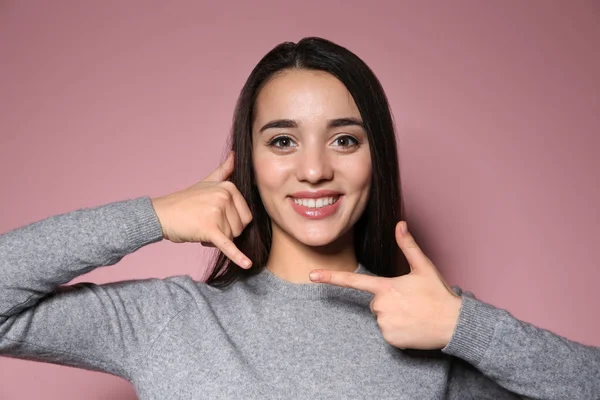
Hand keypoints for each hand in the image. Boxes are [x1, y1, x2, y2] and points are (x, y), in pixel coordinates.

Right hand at [150, 152, 252, 268]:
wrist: (161, 214)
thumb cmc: (185, 201)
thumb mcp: (206, 182)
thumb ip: (224, 170)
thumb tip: (235, 154)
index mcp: (229, 187)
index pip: (246, 215)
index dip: (230, 222)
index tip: (213, 216)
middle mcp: (225, 196)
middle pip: (240, 227)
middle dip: (226, 231)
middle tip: (206, 223)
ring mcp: (217, 212)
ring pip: (232, 237)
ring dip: (218, 239)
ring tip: (201, 228)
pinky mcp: (210, 229)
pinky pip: (227, 245)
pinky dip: (237, 257)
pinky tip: (247, 265)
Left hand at [309, 221, 461, 349]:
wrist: (454, 324)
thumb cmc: (439, 294)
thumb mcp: (424, 267)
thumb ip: (408, 246)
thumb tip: (400, 224)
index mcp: (386, 287)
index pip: (353, 281)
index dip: (331, 277)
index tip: (311, 277)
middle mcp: (381, 306)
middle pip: (375, 302)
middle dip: (390, 301)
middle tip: (411, 302)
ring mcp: (385, 324)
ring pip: (381, 317)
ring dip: (394, 316)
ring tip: (414, 314)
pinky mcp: (390, 340)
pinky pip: (387, 333)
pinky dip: (398, 330)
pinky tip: (413, 326)